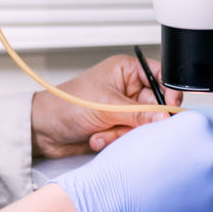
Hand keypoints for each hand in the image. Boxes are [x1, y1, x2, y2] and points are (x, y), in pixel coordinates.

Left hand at [31, 55, 184, 157]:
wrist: (44, 130)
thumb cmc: (66, 105)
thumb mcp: (106, 106)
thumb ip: (139, 114)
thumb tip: (166, 117)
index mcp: (126, 71)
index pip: (161, 77)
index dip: (169, 94)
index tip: (169, 111)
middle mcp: (128, 89)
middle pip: (156, 106)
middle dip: (139, 120)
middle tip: (125, 124)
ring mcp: (124, 110)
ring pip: (144, 125)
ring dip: (123, 133)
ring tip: (102, 131)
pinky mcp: (118, 128)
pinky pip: (132, 137)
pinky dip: (116, 140)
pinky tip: (98, 137)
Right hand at [52, 111, 212, 211]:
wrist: (111, 199)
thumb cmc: (123, 167)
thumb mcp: (152, 132)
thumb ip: (181, 131)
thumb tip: (193, 138)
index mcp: (198, 123)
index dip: (211, 139)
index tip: (203, 149)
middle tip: (199, 170)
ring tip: (194, 187)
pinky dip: (212, 205)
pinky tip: (189, 202)